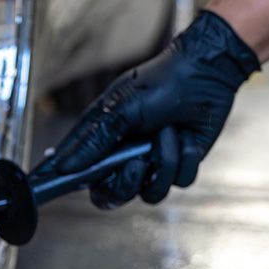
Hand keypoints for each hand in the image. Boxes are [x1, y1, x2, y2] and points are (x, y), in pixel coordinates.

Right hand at [38, 10, 259, 208]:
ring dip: (163, 161)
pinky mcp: (180, 166)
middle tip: (137, 163)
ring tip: (168, 133)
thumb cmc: (159, 82)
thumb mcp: (121, 108)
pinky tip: (187, 136)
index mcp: (102, 140)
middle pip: (112, 195)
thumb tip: (63, 166)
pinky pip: (179, 181)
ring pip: (150, 193)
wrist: (205, 73)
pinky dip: (185, 158)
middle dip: (126, 183)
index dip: (71, 184)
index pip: (76, 172)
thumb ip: (93, 140)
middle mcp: (123, 156)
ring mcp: (152, 163)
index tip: (70, 186)